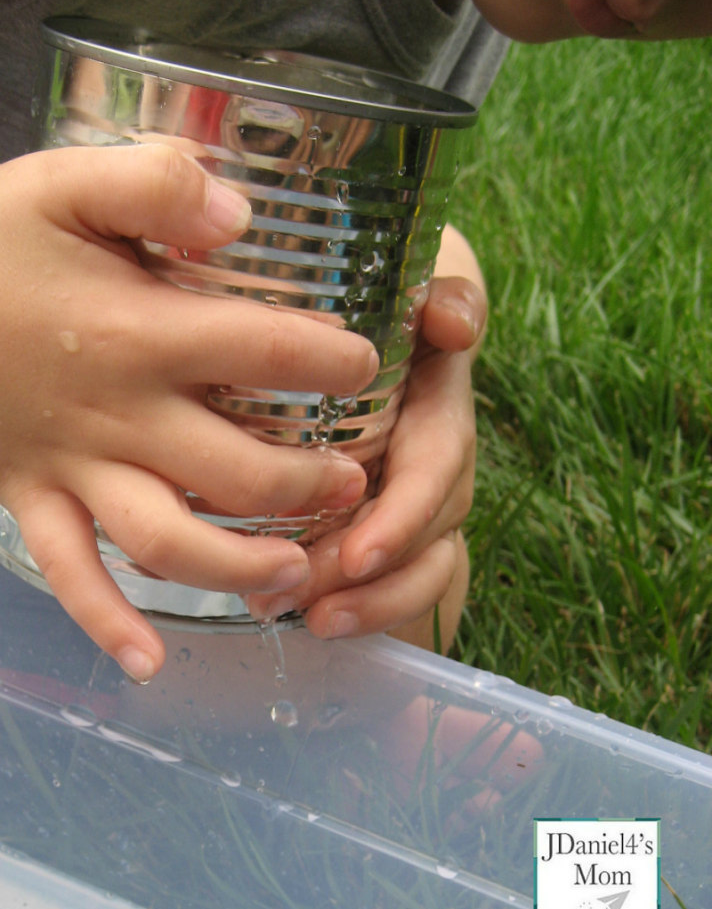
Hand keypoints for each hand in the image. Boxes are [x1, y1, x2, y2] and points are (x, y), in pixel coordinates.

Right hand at [0, 145, 377, 679]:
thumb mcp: (63, 183)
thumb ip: (153, 183)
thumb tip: (239, 214)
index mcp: (139, 332)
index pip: (262, 353)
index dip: (329, 364)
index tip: (366, 366)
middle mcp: (117, 414)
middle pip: (234, 471)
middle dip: (307, 486)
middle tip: (356, 484)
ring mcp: (72, 467)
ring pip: (166, 540)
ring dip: (237, 566)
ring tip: (296, 572)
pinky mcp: (30, 498)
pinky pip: (70, 573)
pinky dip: (107, 621)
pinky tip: (149, 661)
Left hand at [246, 225, 486, 650]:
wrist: (394, 322)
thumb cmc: (399, 301)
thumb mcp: (426, 284)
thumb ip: (448, 296)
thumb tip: (453, 322)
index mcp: (440, 412)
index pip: (435, 473)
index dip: (404, 518)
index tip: (359, 555)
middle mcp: (438, 464)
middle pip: (423, 538)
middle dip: (372, 582)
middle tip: (303, 604)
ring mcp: (417, 499)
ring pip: (416, 571)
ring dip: (366, 605)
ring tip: (307, 623)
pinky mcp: (390, 522)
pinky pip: (396, 580)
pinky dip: (360, 604)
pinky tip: (307, 617)